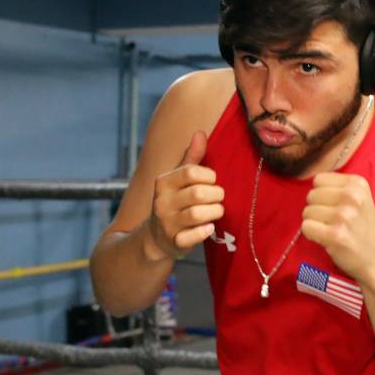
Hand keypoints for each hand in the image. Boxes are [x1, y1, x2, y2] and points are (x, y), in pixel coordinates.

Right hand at [146, 131, 224, 260]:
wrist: (156, 237)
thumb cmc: (174, 201)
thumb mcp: (178, 179)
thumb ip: (191, 158)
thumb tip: (200, 133)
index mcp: (163, 182)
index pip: (192, 172)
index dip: (209, 176)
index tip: (211, 181)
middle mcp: (162, 202)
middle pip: (198, 193)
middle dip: (216, 195)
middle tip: (218, 197)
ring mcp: (167, 223)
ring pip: (198, 214)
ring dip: (214, 212)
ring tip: (216, 211)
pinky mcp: (174, 242)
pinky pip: (193, 237)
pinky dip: (204, 231)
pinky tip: (208, 227)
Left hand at [301, 172, 374, 285]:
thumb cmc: (362, 228)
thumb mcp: (359, 199)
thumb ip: (337, 187)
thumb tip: (309, 185)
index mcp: (358, 183)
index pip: (319, 179)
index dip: (321, 194)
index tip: (335, 207)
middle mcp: (352, 196)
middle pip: (311, 195)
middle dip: (317, 209)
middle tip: (332, 222)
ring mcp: (344, 215)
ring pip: (307, 211)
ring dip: (314, 223)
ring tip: (331, 230)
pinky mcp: (335, 234)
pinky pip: (306, 227)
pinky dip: (311, 234)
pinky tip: (326, 239)